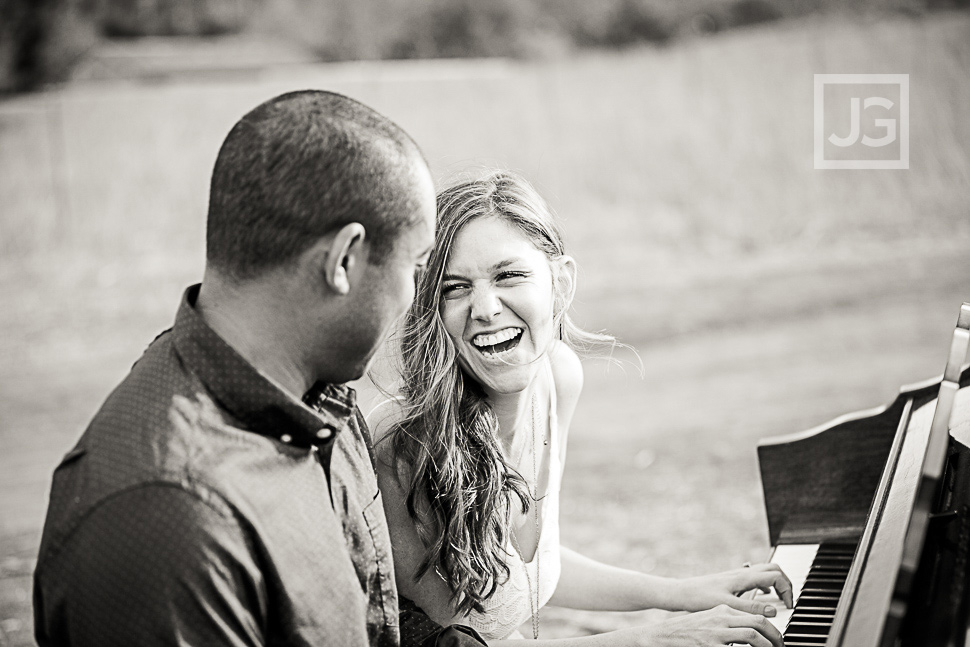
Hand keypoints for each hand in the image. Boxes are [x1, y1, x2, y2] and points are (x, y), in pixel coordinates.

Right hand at [621, 605, 783, 646]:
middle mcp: (721, 618)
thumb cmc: (688, 630)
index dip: (771, 628)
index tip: (777, 639)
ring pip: (752, 635)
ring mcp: (717, 633)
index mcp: (723, 610)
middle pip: (758, 622)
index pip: (755, 614)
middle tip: (781, 646)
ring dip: (766, 645)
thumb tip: (750, 631)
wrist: (664, 635)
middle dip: (775, 636)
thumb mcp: (709, 620)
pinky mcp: (711, 646)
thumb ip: (728, 622)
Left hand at [670, 564, 793, 616]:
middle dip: (786, 582)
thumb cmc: (700, 598)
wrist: (682, 592)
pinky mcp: (732, 580)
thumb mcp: (728, 605)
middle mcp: (742, 573)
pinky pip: (755, 577)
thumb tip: (774, 609)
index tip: (788, 606)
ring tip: (779, 599)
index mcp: (744, 577)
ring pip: (765, 571)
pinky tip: (763, 597)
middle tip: (788, 600)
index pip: (776, 575)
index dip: (788, 589)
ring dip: (776, 582)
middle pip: (774, 569)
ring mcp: (737, 575)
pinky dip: (765, 585)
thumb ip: (752, 607)